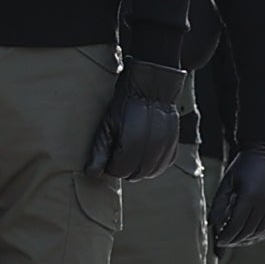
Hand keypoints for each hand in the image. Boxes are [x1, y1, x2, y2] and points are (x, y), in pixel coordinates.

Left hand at [83, 62, 183, 183]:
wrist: (150, 88)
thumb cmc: (125, 105)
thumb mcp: (107, 126)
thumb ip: (100, 152)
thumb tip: (91, 174)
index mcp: (132, 145)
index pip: (118, 171)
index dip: (110, 166)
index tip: (107, 156)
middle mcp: (151, 149)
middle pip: (134, 175)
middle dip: (124, 169)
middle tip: (118, 154)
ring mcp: (165, 148)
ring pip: (149, 173)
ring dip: (139, 169)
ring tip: (131, 154)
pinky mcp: (173, 146)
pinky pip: (163, 165)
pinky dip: (153, 165)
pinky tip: (145, 154)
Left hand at [208, 144, 264, 250]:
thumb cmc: (243, 166)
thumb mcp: (227, 181)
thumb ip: (219, 203)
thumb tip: (211, 223)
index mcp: (249, 196)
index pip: (236, 225)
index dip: (226, 236)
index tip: (217, 241)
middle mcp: (264, 204)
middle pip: (247, 231)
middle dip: (233, 240)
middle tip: (223, 242)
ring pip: (258, 232)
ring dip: (245, 240)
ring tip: (234, 240)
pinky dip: (258, 235)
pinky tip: (249, 236)